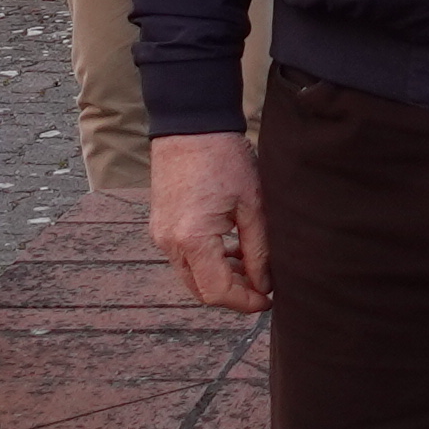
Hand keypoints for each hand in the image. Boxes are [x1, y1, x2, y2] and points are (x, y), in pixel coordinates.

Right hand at [152, 132, 272, 312]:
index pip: (217, 292)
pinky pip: (183, 258)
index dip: (245, 302)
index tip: (268, 299)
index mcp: (193, 239)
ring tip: (251, 265)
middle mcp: (170, 243)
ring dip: (220, 278)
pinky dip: (206, 262)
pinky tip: (230, 249)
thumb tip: (265, 285)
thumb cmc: (225, 159)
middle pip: (201, 291)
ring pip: (191, 277)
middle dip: (233, 294)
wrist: (191, 126)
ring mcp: (161, 235)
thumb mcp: (253, 206)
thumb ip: (259, 251)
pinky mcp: (160, 226)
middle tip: (263, 286)